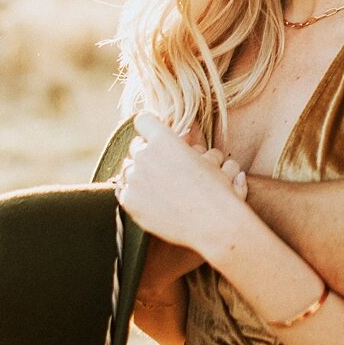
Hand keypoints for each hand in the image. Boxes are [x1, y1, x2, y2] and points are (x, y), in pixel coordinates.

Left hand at [115, 111, 248, 253]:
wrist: (214, 224)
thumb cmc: (218, 190)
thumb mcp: (211, 159)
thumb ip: (192, 148)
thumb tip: (185, 141)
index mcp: (163, 139)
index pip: (143, 120)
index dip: (151, 128)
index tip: (157, 137)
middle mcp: (144, 155)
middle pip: (136, 146)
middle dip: (147, 153)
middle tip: (162, 165)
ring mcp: (135, 179)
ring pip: (129, 169)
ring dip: (141, 174)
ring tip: (159, 185)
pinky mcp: (130, 201)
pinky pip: (124, 191)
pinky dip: (136, 195)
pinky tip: (152, 201)